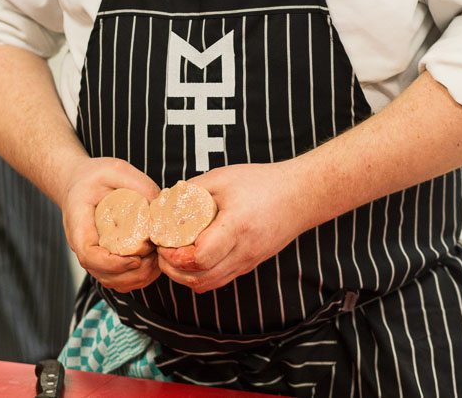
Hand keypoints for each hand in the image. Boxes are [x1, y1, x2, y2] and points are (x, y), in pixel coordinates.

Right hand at [62, 156, 160, 292]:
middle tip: (155, 258)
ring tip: (157, 260)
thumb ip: (138, 184)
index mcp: (79, 224)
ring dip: (136, 278)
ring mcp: (93, 254)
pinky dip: (136, 277)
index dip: (112, 263)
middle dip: (132, 273)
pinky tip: (152, 262)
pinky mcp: (104, 257)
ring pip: (112, 281)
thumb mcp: (115, 170)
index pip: (89, 255)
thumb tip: (160, 205)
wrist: (77, 181)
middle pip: (103, 274)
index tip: (136, 258)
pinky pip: (117, 278)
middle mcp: (83, 245)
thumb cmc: (93, 176)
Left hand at [157, 161, 297, 293]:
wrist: (299, 196)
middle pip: (199, 278)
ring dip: (184, 277)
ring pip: (208, 284)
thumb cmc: (261, 182)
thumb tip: (165, 202)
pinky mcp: (249, 265)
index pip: (199, 257)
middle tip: (161, 251)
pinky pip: (219, 280)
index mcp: (236, 226)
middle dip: (173, 270)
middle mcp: (243, 251)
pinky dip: (199, 276)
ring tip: (172, 257)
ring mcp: (248, 262)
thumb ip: (192, 190)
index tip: (163, 241)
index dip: (175, 255)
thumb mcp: (222, 177)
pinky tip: (190, 259)